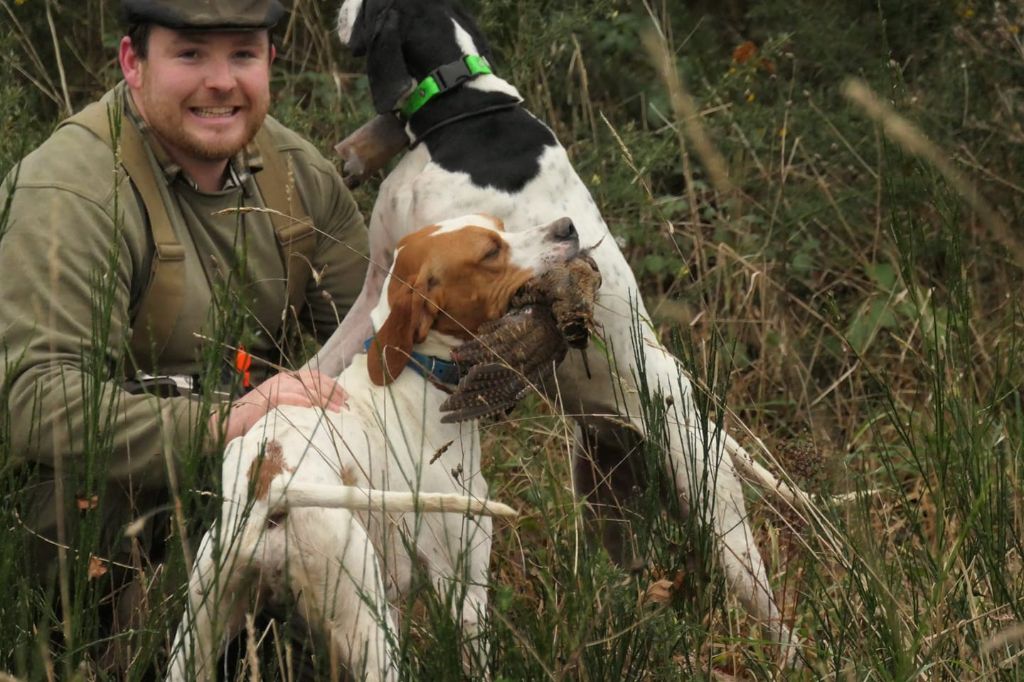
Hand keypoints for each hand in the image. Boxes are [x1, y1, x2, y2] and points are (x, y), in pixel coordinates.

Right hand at [209, 370, 347, 441]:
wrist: (226, 425)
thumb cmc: (255, 421)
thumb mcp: (283, 410)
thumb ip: (299, 405)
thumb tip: (324, 412)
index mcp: (287, 380)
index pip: (315, 377)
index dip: (333, 385)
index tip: (346, 398)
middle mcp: (282, 380)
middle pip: (314, 380)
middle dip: (333, 392)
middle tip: (346, 405)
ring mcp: (273, 388)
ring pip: (304, 388)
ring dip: (323, 399)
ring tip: (337, 410)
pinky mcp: (265, 399)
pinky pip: (287, 397)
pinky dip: (301, 402)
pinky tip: (313, 408)